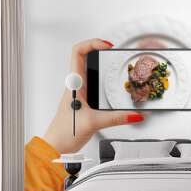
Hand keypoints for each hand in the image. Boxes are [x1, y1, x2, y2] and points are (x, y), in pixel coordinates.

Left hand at [44, 38, 144, 153]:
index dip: (92, 43)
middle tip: (112, 50)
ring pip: (88, 70)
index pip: (78, 52)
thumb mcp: (95, 122)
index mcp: (75, 84)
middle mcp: (76, 85)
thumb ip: (117, 118)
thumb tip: (135, 114)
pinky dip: (102, 78)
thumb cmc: (64, 132)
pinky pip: (92, 83)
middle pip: (83, 56)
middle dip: (98, 48)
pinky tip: (110, 84)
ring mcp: (79, 92)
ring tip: (113, 61)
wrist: (56, 146)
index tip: (107, 46)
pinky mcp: (84, 101)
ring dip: (99, 62)